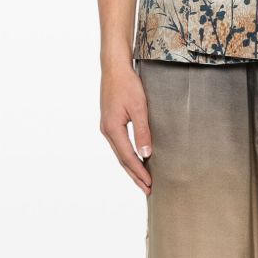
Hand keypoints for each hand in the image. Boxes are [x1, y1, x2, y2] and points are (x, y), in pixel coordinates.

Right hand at [100, 61, 152, 195]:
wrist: (114, 67)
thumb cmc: (128, 84)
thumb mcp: (139, 108)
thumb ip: (143, 131)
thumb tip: (146, 154)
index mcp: (112, 129)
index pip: (128, 157)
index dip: (139, 172)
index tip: (150, 184)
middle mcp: (107, 130)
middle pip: (122, 159)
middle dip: (135, 176)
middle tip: (147, 190)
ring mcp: (107, 127)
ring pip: (120, 153)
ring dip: (131, 168)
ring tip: (143, 180)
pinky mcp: (110, 122)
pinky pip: (119, 145)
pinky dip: (128, 156)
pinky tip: (136, 160)